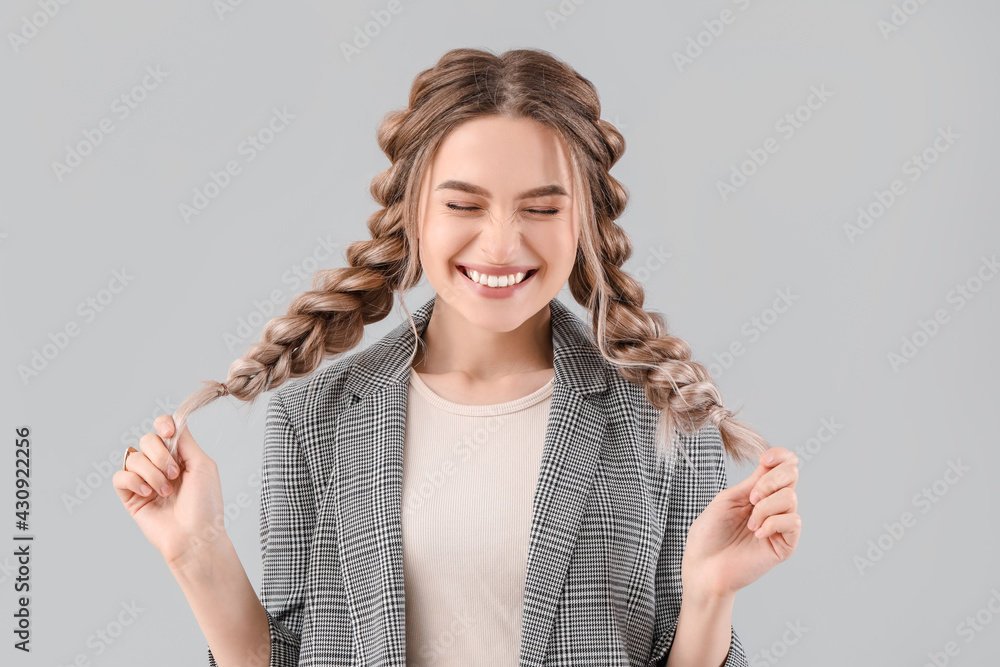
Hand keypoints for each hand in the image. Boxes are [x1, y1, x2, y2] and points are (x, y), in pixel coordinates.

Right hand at [112, 415, 227, 566]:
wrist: (195, 536)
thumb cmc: (205, 505)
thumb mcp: (203, 465)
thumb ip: (185, 441)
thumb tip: (173, 422)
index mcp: (180, 456)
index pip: (164, 428)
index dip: (163, 425)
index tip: (168, 433)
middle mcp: (161, 466)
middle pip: (147, 440)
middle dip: (160, 455)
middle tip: (174, 474)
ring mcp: (145, 480)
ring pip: (133, 458)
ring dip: (152, 473)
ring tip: (166, 491)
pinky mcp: (130, 496)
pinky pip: (120, 476)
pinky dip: (134, 482)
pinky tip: (148, 494)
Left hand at [681, 447, 800, 596]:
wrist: (703, 567)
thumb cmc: (708, 534)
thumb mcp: (726, 500)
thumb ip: (751, 483)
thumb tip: (770, 464)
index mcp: (758, 492)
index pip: (782, 466)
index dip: (780, 456)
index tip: (764, 458)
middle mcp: (772, 506)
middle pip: (792, 475)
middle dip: (772, 480)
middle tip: (751, 497)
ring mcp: (780, 525)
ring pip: (791, 499)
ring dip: (766, 507)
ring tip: (749, 524)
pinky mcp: (785, 545)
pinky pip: (793, 522)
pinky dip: (773, 523)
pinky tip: (757, 533)